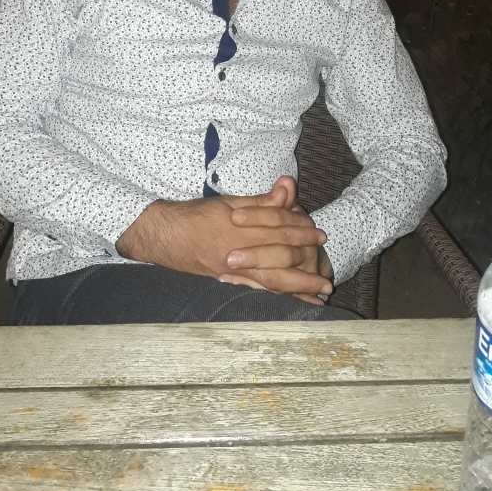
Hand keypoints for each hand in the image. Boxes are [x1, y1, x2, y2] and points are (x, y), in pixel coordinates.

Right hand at [116, 178, 331, 298]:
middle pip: (280, 258)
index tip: (320, 233)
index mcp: (241, 228)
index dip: (302, 231)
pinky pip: (257, 290)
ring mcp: (233, 271)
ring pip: (271, 280)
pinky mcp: (227, 281)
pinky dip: (277, 296)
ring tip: (320, 295)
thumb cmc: (195, 215)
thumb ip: (261, 201)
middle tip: (327, 270)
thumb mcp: (228, 201)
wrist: (164, 235)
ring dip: (298, 288)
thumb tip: (287, 188)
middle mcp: (239, 252)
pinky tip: (293, 302)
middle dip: (307, 263)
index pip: (280, 229)